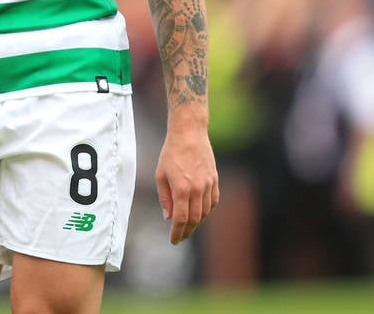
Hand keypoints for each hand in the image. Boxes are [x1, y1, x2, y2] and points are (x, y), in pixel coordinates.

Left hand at [155, 119, 218, 244]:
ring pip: (205, 212)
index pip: (181, 219)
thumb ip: (165, 197)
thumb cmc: (171, 152)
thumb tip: (169, 217)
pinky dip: (206, 210)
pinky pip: (213, 201)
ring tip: (188, 226)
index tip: (173, 240)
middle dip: (187, 231)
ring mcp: (208, 184)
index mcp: (181, 188)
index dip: (177, 233)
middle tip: (180, 236)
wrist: (189, 133)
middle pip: (195, 219)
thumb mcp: (160, 174)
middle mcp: (197, 189)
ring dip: (197, 222)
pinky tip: (199, 212)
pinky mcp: (214, 180)